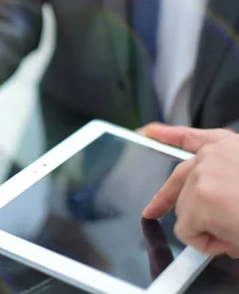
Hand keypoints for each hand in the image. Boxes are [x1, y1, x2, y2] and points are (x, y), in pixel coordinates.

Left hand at [142, 123, 238, 257]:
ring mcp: (203, 174)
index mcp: (229, 147)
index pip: (190, 137)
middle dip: (164, 198)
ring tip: (238, 229)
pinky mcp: (199, 198)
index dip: (167, 135)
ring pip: (187, 212)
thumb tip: (210, 205)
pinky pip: (188, 232)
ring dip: (208, 229)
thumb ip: (222, 183)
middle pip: (179, 180)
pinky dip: (207, 243)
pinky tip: (231, 238)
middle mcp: (212, 154)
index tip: (146, 132)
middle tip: (151, 211)